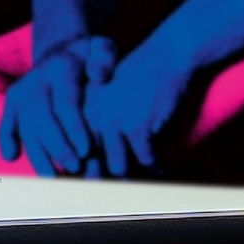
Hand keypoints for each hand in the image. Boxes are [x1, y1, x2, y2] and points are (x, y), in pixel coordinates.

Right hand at [0, 38, 117, 176]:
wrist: (61, 49)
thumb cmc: (88, 55)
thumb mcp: (101, 48)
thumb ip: (104, 58)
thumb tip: (98, 75)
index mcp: (60, 69)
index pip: (66, 103)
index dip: (75, 128)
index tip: (87, 151)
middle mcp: (36, 81)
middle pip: (44, 119)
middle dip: (58, 147)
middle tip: (75, 168)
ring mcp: (21, 92)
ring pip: (25, 127)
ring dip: (37, 154)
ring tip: (52, 178)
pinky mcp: (11, 103)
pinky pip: (5, 122)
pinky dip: (5, 139)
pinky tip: (10, 158)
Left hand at [80, 37, 198, 176]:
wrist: (167, 53)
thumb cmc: (143, 73)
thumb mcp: (112, 93)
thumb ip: (101, 119)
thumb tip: (101, 154)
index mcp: (83, 109)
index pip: (76, 148)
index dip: (85, 169)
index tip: (93, 181)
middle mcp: (92, 117)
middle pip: (93, 162)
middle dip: (105, 179)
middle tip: (117, 190)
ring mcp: (113, 123)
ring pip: (118, 166)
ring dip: (131, 175)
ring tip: (140, 182)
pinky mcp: (137, 127)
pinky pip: (146, 159)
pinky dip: (156, 165)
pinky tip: (161, 168)